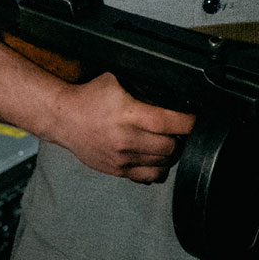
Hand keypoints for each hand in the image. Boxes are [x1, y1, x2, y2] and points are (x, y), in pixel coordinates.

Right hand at [46, 72, 194, 183]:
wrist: (63, 119)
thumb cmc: (89, 98)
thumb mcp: (116, 80)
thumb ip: (142, 85)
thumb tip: (170, 86)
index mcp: (128, 115)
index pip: (167, 123)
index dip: (187, 123)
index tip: (195, 120)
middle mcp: (126, 139)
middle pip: (169, 147)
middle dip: (180, 139)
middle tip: (179, 131)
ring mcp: (121, 159)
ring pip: (162, 164)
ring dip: (169, 154)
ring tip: (167, 143)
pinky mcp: (117, 171)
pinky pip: (147, 178)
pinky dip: (157, 169)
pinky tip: (156, 158)